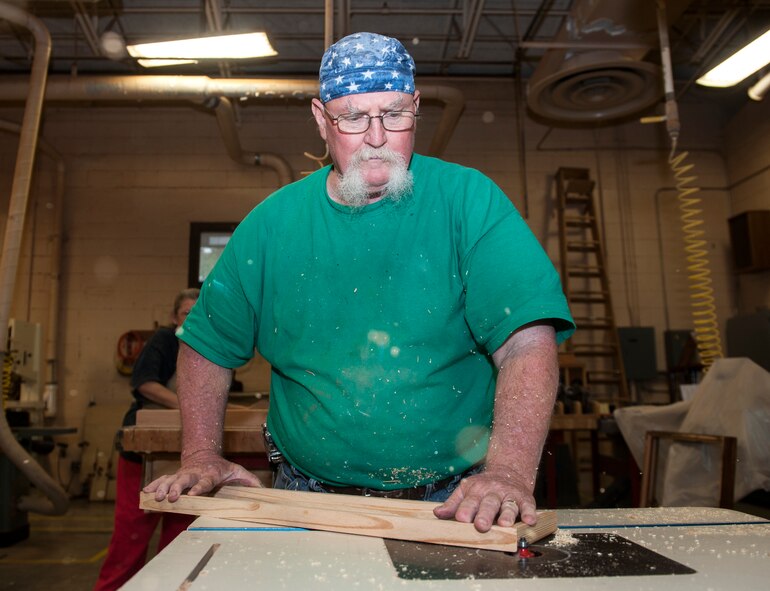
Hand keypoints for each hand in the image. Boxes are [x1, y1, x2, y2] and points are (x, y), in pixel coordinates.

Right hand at [143, 451, 263, 501]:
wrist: (205, 455)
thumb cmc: (222, 468)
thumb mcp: (238, 472)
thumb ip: (249, 481)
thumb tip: (263, 489)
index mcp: (210, 474)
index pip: (205, 482)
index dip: (199, 488)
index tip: (192, 494)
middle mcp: (194, 474)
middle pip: (184, 480)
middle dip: (176, 488)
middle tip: (171, 497)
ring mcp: (182, 475)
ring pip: (170, 480)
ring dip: (162, 488)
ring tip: (154, 498)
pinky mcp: (174, 477)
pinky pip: (162, 481)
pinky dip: (153, 487)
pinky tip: (144, 494)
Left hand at [432, 466, 536, 532]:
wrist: (508, 472)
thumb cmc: (483, 487)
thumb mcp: (466, 490)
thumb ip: (453, 503)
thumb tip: (438, 514)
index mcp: (476, 491)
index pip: (469, 502)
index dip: (465, 510)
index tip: (461, 519)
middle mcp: (492, 492)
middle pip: (488, 504)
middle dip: (484, 515)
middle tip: (481, 526)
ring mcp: (509, 495)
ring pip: (508, 505)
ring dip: (507, 515)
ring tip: (505, 524)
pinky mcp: (524, 498)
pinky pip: (527, 506)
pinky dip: (530, 513)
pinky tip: (530, 520)